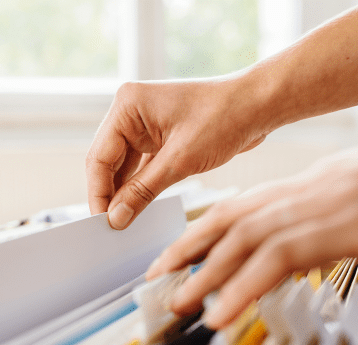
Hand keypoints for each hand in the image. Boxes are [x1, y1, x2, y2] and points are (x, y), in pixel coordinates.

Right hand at [85, 79, 268, 228]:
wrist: (259, 105)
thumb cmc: (224, 117)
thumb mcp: (180, 160)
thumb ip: (143, 190)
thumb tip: (116, 217)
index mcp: (128, 105)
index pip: (99, 157)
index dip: (98, 193)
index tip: (101, 222)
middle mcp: (131, 112)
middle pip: (108, 162)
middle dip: (110, 194)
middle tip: (111, 227)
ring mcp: (145, 124)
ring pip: (124, 166)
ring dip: (125, 192)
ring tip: (125, 222)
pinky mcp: (160, 136)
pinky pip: (142, 166)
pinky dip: (141, 186)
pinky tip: (139, 207)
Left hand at [146, 129, 357, 328]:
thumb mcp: (340, 202)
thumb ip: (306, 221)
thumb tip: (284, 248)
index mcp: (293, 190)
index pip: (232, 209)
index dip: (197, 232)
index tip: (173, 254)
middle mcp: (292, 196)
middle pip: (224, 221)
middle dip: (185, 250)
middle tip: (157, 277)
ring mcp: (308, 211)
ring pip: (239, 242)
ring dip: (204, 275)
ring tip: (178, 302)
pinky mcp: (330, 232)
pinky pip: (274, 262)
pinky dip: (241, 289)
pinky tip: (221, 312)